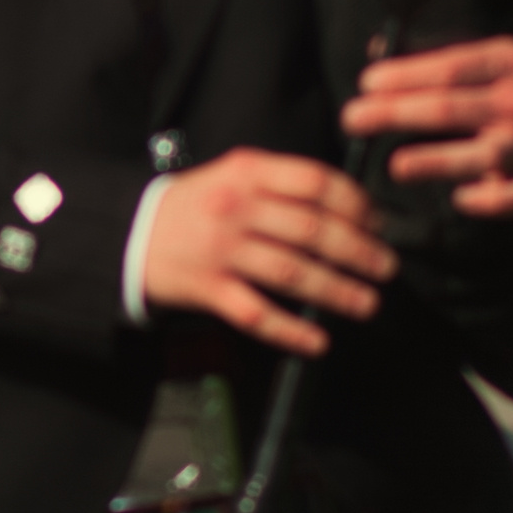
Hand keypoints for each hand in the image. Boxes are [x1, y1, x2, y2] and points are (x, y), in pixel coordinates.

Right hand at [141, 147, 397, 356]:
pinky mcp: (207, 287)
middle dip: (359, 252)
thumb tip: (346, 208)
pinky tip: (316, 339)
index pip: (315, 182)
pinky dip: (290, 330)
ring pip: (292, 273)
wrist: (128, 230)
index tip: (376, 223)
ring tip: (366, 303)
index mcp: (245, 172)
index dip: (356, 204)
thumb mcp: (230, 175)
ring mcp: (221, 249)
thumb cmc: (192, 205)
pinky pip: (256, 313)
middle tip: (384, 267)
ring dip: (337, 291)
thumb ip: (279, 183)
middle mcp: (235, 208)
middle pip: (312, 230)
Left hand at [341, 35, 512, 217]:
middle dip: (396, 114)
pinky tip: (458, 198)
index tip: (365, 83)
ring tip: (396, 166)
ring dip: (436, 162)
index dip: (404, 76)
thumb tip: (374, 48)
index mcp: (506, 61)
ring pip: (481, 156)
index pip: (449, 67)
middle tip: (352, 118)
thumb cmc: (501, 84)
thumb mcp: (478, 56)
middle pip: (450, 109)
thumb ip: (428, 51)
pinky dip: (488, 202)